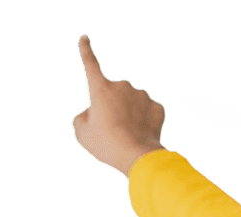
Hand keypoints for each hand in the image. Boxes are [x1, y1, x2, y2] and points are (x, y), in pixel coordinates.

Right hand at [72, 34, 166, 177]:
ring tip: (128, 134)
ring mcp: (142, 95)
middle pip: (115, 96)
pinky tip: (142, 133)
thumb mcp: (82, 132)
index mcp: (100, 88)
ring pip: (133, 103)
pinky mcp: (157, 107)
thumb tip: (94, 112)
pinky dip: (145, 121)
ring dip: (130, 114)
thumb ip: (84, 116)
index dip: (86, 50)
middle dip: (113, 108)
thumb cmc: (107, 145)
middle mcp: (122, 86)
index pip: (90, 63)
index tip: (85, 37)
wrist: (138, 156)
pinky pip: (148, 111)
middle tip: (113, 130)